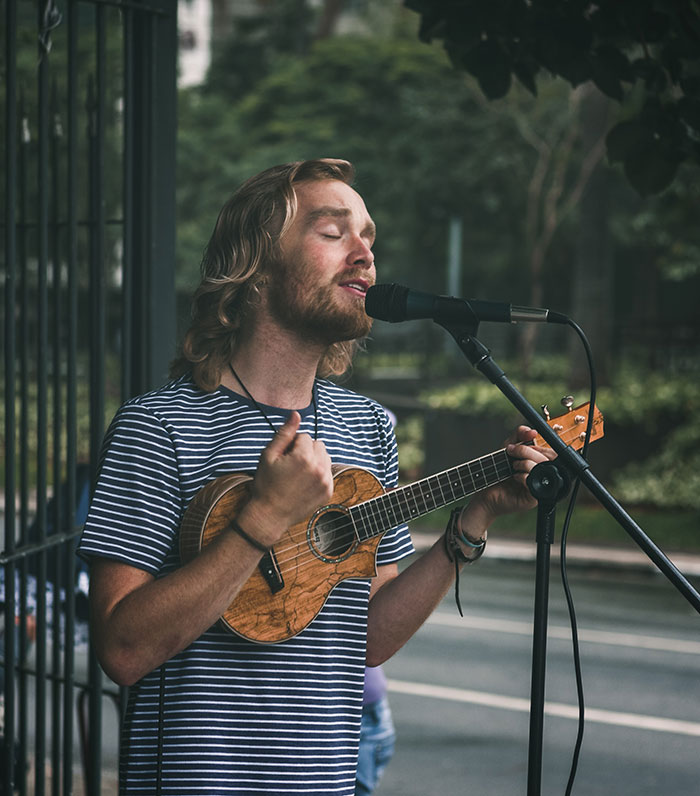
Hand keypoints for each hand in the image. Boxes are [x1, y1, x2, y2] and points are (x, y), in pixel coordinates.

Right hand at [245, 411, 333, 535]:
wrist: (270, 515)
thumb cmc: (266, 484)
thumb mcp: (269, 455)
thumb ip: (285, 433)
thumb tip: (296, 414)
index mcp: (304, 457)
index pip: (304, 436)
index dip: (291, 445)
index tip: (284, 458)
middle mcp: (319, 468)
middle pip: (318, 444)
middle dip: (306, 450)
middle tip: (291, 465)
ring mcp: (326, 481)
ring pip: (325, 457)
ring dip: (314, 460)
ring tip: (298, 474)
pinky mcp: (329, 491)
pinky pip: (328, 472)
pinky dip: (319, 473)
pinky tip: (304, 483)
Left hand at [468, 425, 556, 523]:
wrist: (487, 491)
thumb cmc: (498, 472)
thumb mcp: (508, 448)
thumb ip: (519, 436)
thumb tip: (532, 430)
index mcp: (540, 463)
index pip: (549, 452)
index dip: (536, 446)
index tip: (519, 445)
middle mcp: (543, 475)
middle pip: (548, 459)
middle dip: (527, 451)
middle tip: (512, 453)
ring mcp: (540, 487)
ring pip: (541, 469)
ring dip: (525, 463)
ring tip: (513, 466)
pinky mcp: (533, 498)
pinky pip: (534, 483)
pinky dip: (523, 476)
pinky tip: (515, 477)